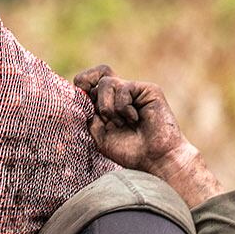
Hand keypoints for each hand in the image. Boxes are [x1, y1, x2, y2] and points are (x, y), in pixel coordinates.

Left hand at [72, 65, 222, 205]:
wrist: (155, 159)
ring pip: (106, 82)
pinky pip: (124, 88)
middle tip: (99, 113)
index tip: (82, 104)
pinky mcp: (148, 90)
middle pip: (98, 74)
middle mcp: (121, 94)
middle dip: (92, 93)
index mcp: (108, 103)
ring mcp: (134, 91)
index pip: (89, 81)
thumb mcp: (99, 135)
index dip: (81, 85)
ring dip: (107, 107)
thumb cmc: (129, 151)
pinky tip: (135, 119)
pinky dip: (123, 108)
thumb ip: (88, 115)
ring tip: (121, 124)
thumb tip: (79, 95)